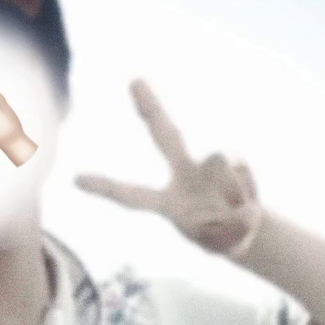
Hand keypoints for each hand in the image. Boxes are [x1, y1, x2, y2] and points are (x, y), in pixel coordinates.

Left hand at [75, 80, 263, 258]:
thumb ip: (223, 230)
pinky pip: (242, 168)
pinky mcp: (235, 161)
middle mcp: (184, 176)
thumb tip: (240, 205)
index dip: (107, 187)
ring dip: (233, 189)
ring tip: (239, 212)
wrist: (246, 229)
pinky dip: (248, 190)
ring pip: (219, 159)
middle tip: (133, 80)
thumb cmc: (220, 237)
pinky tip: (249, 202)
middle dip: (152, 108)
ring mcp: (210, 167)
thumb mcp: (218, 244)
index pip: (132, 196)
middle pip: (166, 136)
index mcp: (167, 203)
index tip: (75, 179)